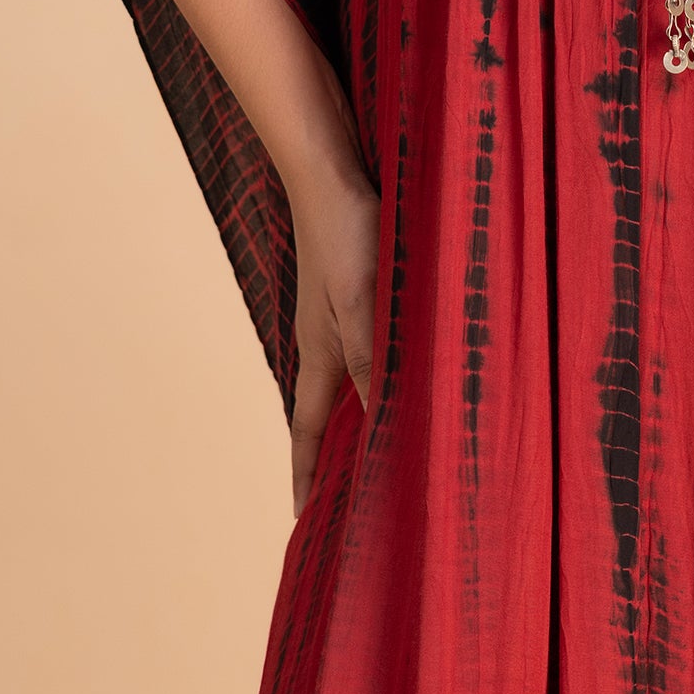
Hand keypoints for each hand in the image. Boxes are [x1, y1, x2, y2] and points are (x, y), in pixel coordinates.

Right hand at [287, 164, 381, 519]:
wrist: (330, 175)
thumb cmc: (347, 237)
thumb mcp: (363, 302)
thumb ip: (368, 358)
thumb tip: (378, 419)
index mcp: (320, 353)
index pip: (307, 428)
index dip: (305, 473)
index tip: (300, 517)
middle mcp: (322, 341)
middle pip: (322, 412)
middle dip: (327, 456)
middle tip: (341, 497)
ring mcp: (333, 316)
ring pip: (343, 381)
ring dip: (352, 416)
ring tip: (372, 447)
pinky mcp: (350, 291)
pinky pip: (359, 349)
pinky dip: (370, 375)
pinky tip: (393, 373)